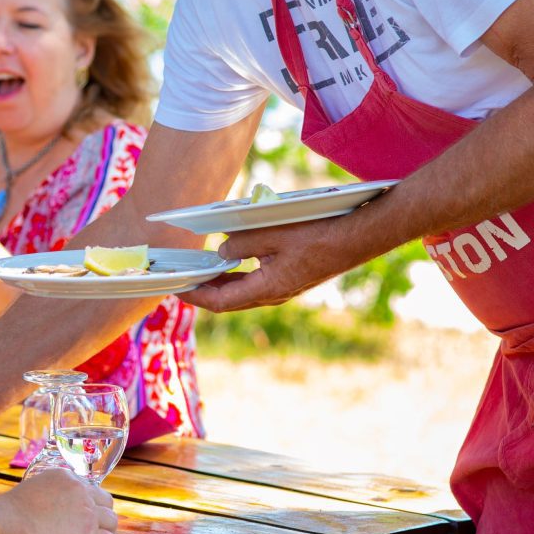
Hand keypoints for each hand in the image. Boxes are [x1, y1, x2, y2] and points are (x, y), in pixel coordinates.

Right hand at [6, 468, 119, 533]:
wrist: (11, 525)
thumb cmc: (10, 513)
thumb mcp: (29, 492)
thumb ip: (43, 496)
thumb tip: (42, 510)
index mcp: (64, 477)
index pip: (87, 487)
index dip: (89, 502)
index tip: (85, 513)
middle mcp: (79, 491)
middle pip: (105, 501)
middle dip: (103, 514)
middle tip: (97, 527)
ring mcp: (86, 513)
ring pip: (111, 521)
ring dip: (108, 533)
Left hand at [182, 215, 376, 312]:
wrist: (358, 237)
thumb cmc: (318, 233)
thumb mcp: (271, 232)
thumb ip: (241, 243)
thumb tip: (222, 251)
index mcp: (267, 289)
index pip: (221, 301)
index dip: (196, 296)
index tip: (176, 288)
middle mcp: (274, 295)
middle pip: (230, 300)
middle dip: (204, 290)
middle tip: (182, 279)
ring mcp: (284, 289)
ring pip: (244, 291)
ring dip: (222, 282)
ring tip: (201, 270)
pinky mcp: (291, 279)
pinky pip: (258, 282)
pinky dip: (239, 275)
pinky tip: (232, 261)